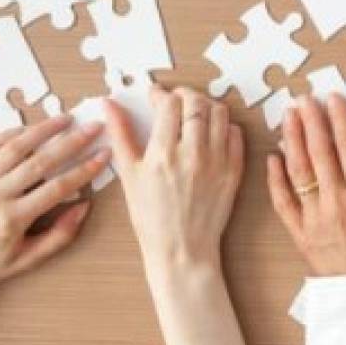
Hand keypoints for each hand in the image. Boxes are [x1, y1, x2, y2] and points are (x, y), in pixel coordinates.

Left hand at [0, 117, 108, 307]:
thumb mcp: (23, 262)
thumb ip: (58, 236)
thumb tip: (83, 207)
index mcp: (12, 220)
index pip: (58, 187)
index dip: (85, 169)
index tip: (104, 154)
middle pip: (41, 161)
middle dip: (72, 141)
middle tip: (93, 127)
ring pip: (14, 148)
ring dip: (42, 130)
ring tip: (64, 118)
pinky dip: (9, 135)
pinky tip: (27, 128)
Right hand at [106, 86, 243, 273]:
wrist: (181, 249)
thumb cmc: (151, 217)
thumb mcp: (129, 175)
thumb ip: (120, 135)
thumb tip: (109, 104)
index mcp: (163, 153)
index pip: (169, 103)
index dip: (161, 94)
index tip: (156, 96)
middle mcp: (193, 154)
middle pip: (196, 103)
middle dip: (184, 95)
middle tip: (175, 102)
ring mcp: (217, 161)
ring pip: (220, 113)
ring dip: (206, 106)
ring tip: (195, 114)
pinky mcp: (234, 170)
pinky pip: (236, 134)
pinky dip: (225, 126)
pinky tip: (211, 132)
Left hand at [267, 94, 345, 274]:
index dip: (339, 119)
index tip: (334, 99)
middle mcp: (337, 203)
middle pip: (320, 152)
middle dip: (311, 121)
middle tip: (305, 98)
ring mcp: (315, 219)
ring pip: (299, 171)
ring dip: (292, 140)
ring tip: (287, 116)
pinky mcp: (300, 235)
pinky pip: (282, 203)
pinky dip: (275, 179)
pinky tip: (272, 158)